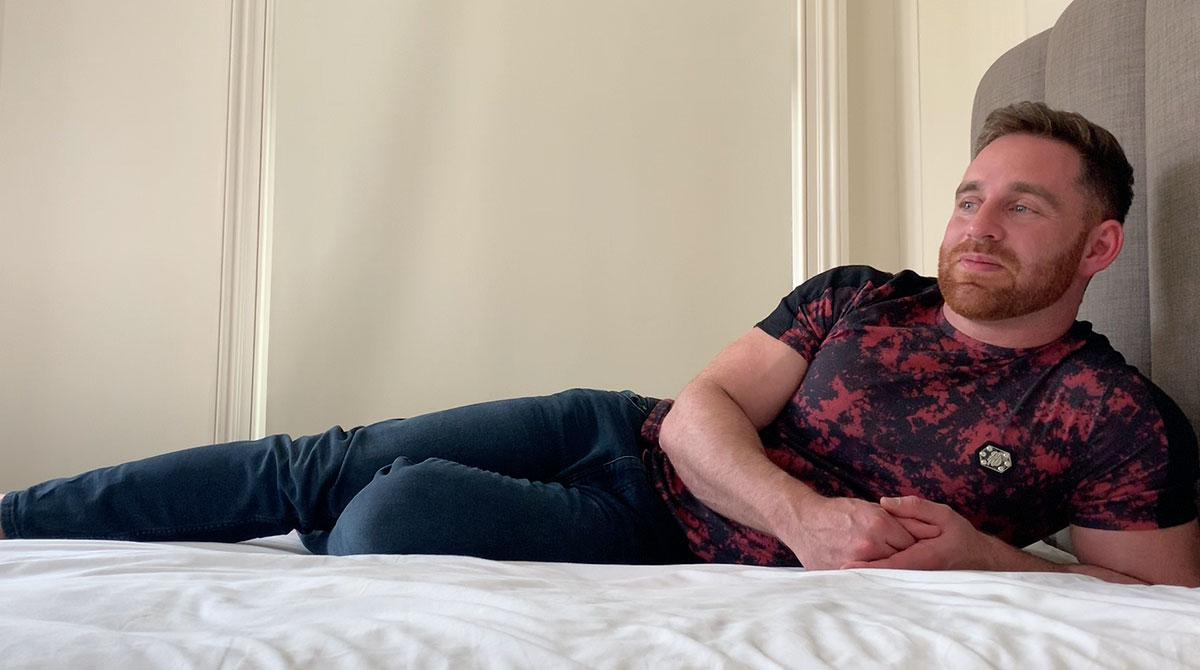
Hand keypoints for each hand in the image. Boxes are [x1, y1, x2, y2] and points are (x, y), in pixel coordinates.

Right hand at [781, 494, 939, 569]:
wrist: (803, 520)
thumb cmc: (836, 512)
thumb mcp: (867, 508)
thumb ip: (892, 520)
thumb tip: (919, 532)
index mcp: (879, 523)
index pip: (912, 542)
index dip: (916, 547)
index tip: (920, 551)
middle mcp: (870, 543)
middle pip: (902, 560)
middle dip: (906, 561)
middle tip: (912, 565)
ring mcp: (855, 560)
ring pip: (886, 573)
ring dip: (891, 573)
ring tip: (894, 572)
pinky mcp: (843, 572)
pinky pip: (866, 580)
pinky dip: (871, 579)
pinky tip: (874, 576)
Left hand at [840, 496, 994, 570]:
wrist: (980, 561)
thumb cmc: (961, 538)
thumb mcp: (944, 515)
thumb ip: (915, 508)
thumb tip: (886, 502)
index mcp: (922, 559)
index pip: (889, 565)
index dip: (866, 566)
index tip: (845, 565)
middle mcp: (917, 574)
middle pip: (884, 576)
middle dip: (860, 573)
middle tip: (834, 568)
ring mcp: (916, 581)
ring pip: (887, 581)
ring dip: (866, 577)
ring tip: (839, 571)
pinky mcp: (916, 583)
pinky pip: (894, 581)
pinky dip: (877, 578)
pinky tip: (860, 575)